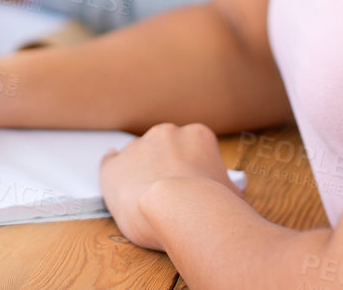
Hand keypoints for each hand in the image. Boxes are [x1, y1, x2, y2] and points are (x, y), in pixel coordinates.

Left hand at [99, 122, 234, 249]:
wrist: (178, 208)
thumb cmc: (209, 205)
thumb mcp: (230, 193)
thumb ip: (223, 188)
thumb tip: (226, 196)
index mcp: (197, 136)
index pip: (193, 148)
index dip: (192, 170)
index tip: (193, 186)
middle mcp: (165, 134)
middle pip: (164, 149)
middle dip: (167, 169)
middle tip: (173, 196)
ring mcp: (137, 147)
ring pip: (139, 158)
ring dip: (143, 174)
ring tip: (150, 202)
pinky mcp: (113, 167)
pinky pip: (111, 163)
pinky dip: (115, 171)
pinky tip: (118, 180)